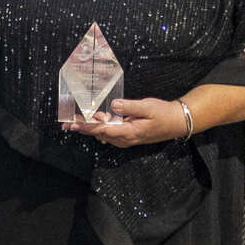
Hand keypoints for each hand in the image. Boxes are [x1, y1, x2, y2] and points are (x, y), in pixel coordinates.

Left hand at [66, 96, 189, 146]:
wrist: (177, 122)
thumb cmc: (163, 113)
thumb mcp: (147, 107)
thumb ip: (129, 106)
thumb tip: (113, 105)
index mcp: (128, 132)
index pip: (101, 129)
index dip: (85, 126)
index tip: (72, 124)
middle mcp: (124, 139)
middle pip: (98, 133)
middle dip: (82, 127)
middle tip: (67, 121)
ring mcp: (125, 139)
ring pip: (103, 133)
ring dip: (91, 126)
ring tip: (78, 119)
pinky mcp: (127, 136)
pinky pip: (109, 133)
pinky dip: (100, 126)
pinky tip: (97, 119)